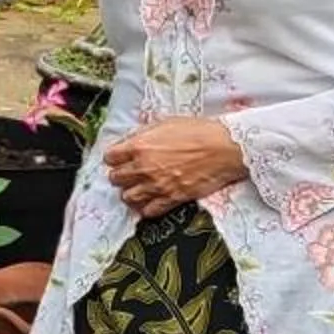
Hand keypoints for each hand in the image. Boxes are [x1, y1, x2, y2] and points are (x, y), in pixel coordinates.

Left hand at [103, 117, 246, 217]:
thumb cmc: (200, 132)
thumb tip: (131, 140)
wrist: (223, 148)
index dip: (114, 157)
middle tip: (128, 172)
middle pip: (115, 178)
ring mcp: (157, 185)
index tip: (118, 158)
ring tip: (138, 187)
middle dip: (120, 175)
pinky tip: (151, 200)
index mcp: (140, 146)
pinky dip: (146, 207)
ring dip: (131, 192)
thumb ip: (144, 134)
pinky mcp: (171, 199)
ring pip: (128, 197)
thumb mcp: (166, 122)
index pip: (110, 157)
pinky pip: (148, 211)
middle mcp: (144, 167)